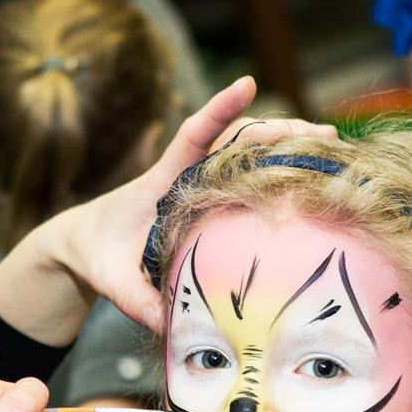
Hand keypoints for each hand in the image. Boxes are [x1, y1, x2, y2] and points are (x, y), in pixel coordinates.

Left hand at [0, 77, 337, 341]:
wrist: (80, 243)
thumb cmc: (95, 255)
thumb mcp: (111, 281)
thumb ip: (138, 302)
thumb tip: (173, 328)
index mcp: (160, 182)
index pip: (192, 136)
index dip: (218, 109)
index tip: (245, 83)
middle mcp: (184, 172)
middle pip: (236, 137)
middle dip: (279, 128)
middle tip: (324, 133)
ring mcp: (197, 180)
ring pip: (246, 150)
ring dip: (286, 143)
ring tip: (331, 146)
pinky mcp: (206, 194)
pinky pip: (244, 172)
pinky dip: (276, 166)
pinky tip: (310, 172)